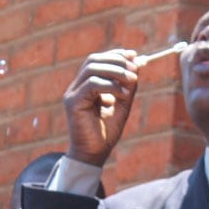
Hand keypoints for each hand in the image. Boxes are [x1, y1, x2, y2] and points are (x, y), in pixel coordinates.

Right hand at [63, 49, 138, 166]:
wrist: (95, 154)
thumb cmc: (106, 132)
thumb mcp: (122, 103)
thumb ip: (127, 85)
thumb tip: (136, 64)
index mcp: (85, 85)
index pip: (97, 60)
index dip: (115, 54)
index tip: (134, 55)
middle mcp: (76, 87)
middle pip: (93, 60)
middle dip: (116, 61)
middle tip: (134, 69)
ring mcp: (72, 94)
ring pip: (91, 69)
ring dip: (115, 71)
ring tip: (132, 80)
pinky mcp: (72, 103)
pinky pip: (91, 85)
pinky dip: (111, 86)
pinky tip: (123, 94)